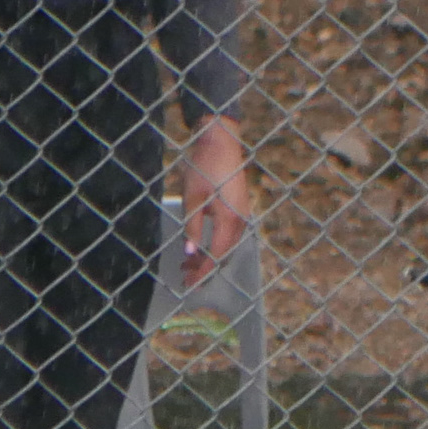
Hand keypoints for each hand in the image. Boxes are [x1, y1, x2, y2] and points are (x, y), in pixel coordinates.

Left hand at [183, 115, 251, 275]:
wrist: (221, 143)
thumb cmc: (204, 168)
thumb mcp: (193, 199)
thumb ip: (192, 227)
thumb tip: (190, 253)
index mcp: (230, 219)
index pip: (217, 256)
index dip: (203, 272)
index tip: (189, 285)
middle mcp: (241, 220)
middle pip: (225, 253)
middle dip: (205, 267)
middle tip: (184, 276)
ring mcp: (243, 214)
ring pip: (228, 245)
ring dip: (210, 256)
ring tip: (189, 263)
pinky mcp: (240, 208)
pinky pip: (230, 235)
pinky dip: (216, 244)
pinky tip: (202, 245)